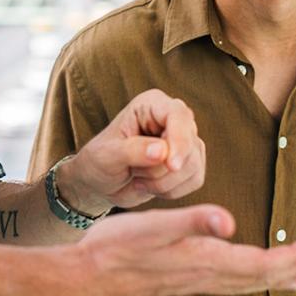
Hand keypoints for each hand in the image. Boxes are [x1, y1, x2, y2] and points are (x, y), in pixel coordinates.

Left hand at [58, 89, 205, 211]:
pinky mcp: (190, 163)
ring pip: (193, 166)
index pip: (178, 115)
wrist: (101, 182)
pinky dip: (172, 191)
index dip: (179, 140)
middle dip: (162, 169)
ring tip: (138, 178)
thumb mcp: (108, 155)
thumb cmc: (99, 161)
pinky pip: (195, 180)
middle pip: (189, 145)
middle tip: (134, 173)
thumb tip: (162, 151)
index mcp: (151, 104)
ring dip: (164, 182)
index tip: (171, 165)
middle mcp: (173, 118)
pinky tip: (150, 186)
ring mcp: (185, 140)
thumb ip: (133, 151)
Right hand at [66, 205, 295, 295]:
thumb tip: (231, 221)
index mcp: (200, 259)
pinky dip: (246, 280)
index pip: (256, 264)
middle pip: (256, 278)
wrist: (85, 275)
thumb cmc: (114, 247)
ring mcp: (190, 281)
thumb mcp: (151, 226)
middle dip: (290, 270)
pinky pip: (225, 284)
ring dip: (273, 278)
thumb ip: (191, 221)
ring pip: (242, 284)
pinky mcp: (179, 280)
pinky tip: (244, 277)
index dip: (288, 257)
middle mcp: (201, 275)